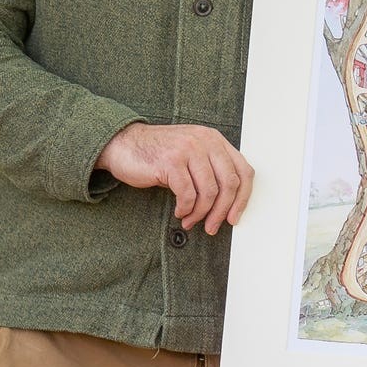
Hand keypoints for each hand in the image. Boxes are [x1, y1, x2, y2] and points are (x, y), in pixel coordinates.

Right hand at [99, 122, 253, 232]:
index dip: (243, 198)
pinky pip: (188, 194)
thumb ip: (211, 169)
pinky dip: (186, 209)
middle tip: (213, 226)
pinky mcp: (171, 161)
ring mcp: (188, 149)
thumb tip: (227, 204)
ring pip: (209, 192)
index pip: (244, 171)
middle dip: (222, 211)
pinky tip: (180, 212)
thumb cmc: (157, 154)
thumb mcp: (192, 154)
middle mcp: (205, 141)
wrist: (123, 144)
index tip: (234, 216)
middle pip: (230, 183)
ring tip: (191, 221)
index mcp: (214, 139)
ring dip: (201, 213)